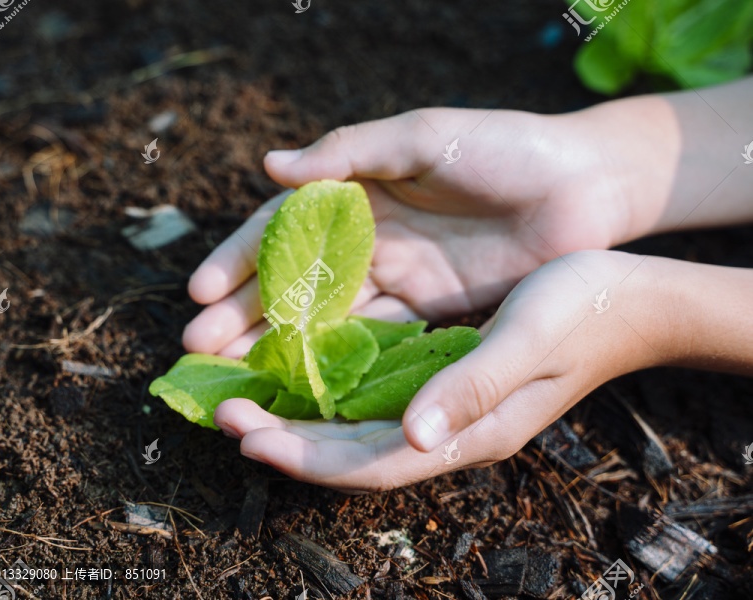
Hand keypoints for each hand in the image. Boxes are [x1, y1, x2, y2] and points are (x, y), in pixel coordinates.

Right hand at [183, 108, 641, 356]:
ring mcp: (397, 278)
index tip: (197, 292)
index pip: (281, 228)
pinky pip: (375, 340)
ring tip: (235, 375)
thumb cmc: (504, 147)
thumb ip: (350, 152)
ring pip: (325, 318)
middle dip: (243, 314)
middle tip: (200, 349)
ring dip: (280, 345)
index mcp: (357, 190)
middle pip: (293, 282)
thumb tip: (270, 166)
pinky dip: (338, 361)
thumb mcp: (424, 137)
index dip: (238, 259)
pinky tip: (304, 385)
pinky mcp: (430, 311)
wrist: (588, 188)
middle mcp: (368, 237)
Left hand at [215, 250, 672, 492]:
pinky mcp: (441, 376)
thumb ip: (474, 389)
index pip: (371, 462)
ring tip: (241, 396)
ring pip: (354, 425)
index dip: (306, 456)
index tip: (247, 435)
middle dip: (284, 439)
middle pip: (351, 452)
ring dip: (297, 415)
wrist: (630, 297)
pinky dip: (329, 387)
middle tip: (222, 413)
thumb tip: (412, 435)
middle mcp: (446, 427)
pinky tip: (298, 366)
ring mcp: (443, 405)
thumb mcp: (530, 340)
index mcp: (467, 430)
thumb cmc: (586, 309)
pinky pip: (372, 392)